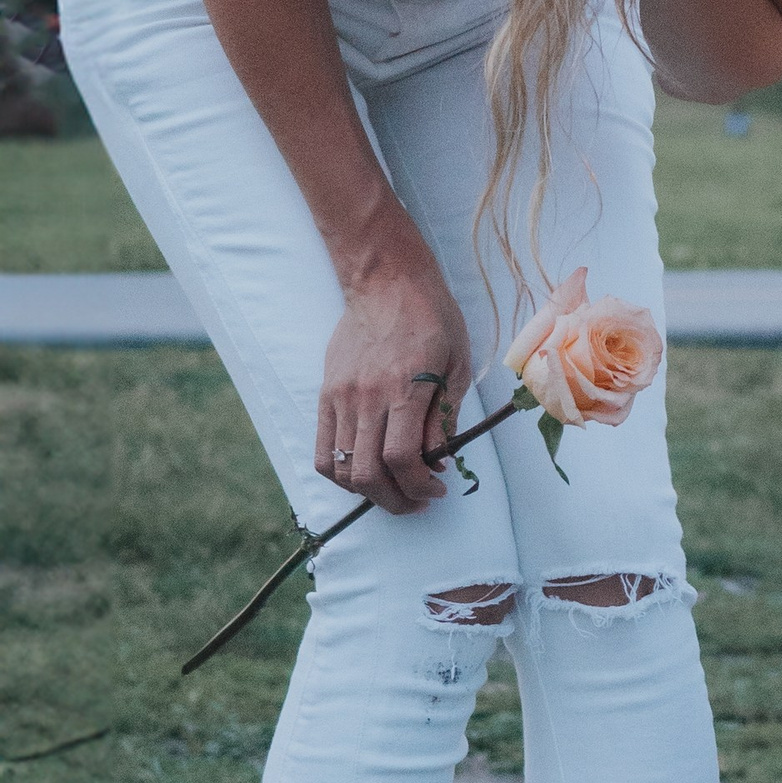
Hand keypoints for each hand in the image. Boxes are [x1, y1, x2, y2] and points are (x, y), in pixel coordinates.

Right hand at [318, 253, 474, 515]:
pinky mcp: (326, 394)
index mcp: (405, 388)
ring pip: (341, 467)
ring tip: (392, 490)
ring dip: (367, 492)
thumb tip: (439, 460)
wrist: (386, 281)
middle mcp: (367, 397)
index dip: (419, 485)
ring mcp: (341, 396)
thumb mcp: (457, 364)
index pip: (402, 458)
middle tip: (417, 501)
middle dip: (395, 500)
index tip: (437, 490)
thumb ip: (445, 416)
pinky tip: (363, 473)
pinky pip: (322, 449)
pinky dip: (340, 473)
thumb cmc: (432, 318)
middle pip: (369, 472)